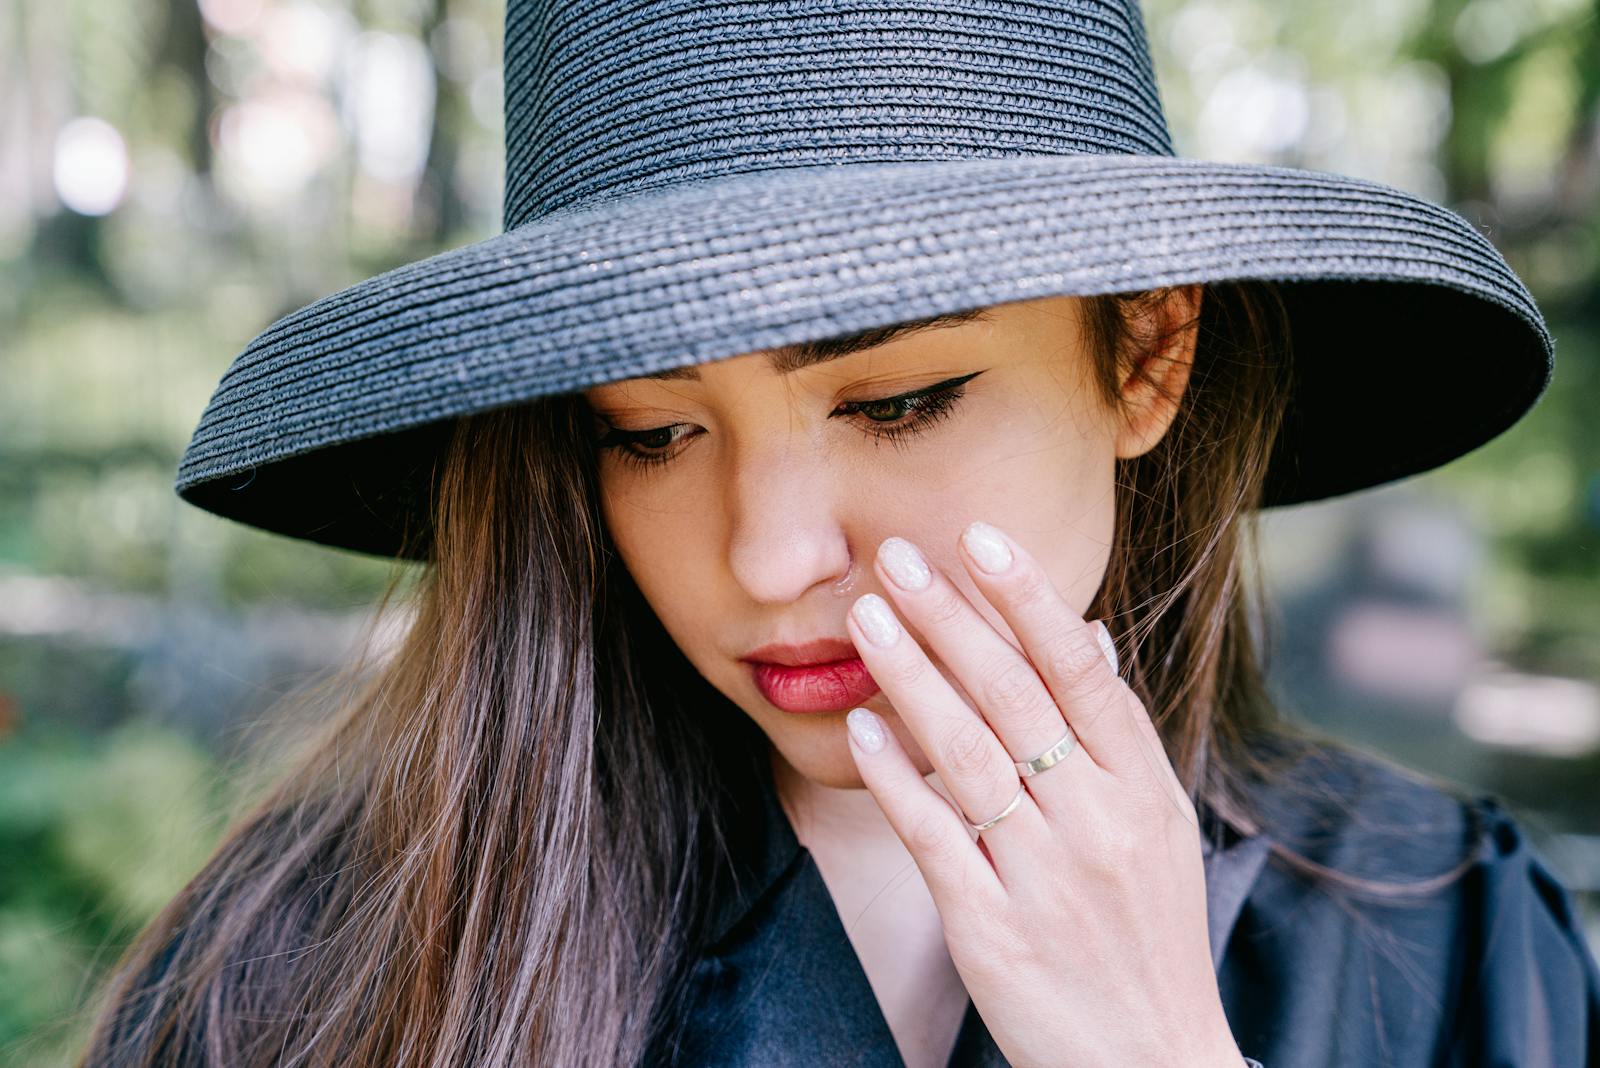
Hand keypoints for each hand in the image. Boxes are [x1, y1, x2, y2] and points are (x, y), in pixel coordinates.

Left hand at [841, 520, 1242, 1067]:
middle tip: (897, 553)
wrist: (1152, 1063)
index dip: (1028, 600)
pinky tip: (861, 728)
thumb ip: (1118, 734)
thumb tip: (1085, 636)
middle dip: (951, 618)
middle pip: (1014, 698)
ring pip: (968, 754)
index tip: (981, 538)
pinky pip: (933, 837)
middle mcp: (1099, 824)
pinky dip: (895, 778)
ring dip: (911, 678)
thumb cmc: (1148, 935)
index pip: (1081, 673)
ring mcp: (1044, 878)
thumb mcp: (1160, 828)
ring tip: (868, 616)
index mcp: (1145, 791)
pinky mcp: (991, 931)